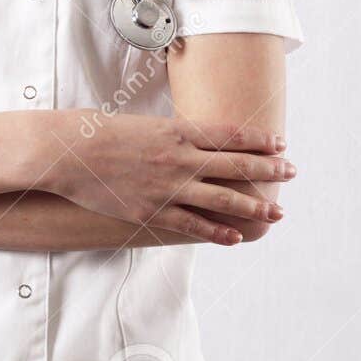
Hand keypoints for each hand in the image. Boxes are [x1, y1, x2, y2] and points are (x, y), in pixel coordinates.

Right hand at [49, 114, 294, 243]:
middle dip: (269, 169)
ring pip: (223, 198)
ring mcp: (168, 187)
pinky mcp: (153, 211)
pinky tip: (235, 236)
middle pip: (236, 165)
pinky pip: (193, 224)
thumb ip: (172, 135)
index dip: (260, 140)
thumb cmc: (99, 133)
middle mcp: (180, 158)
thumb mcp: (143, 124)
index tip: (281, 143)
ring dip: (254, 206)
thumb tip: (194, 140)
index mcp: (177, 131)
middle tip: (293, 172)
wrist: (68, 153)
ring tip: (276, 211)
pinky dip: (217, 231)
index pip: (231, 134)